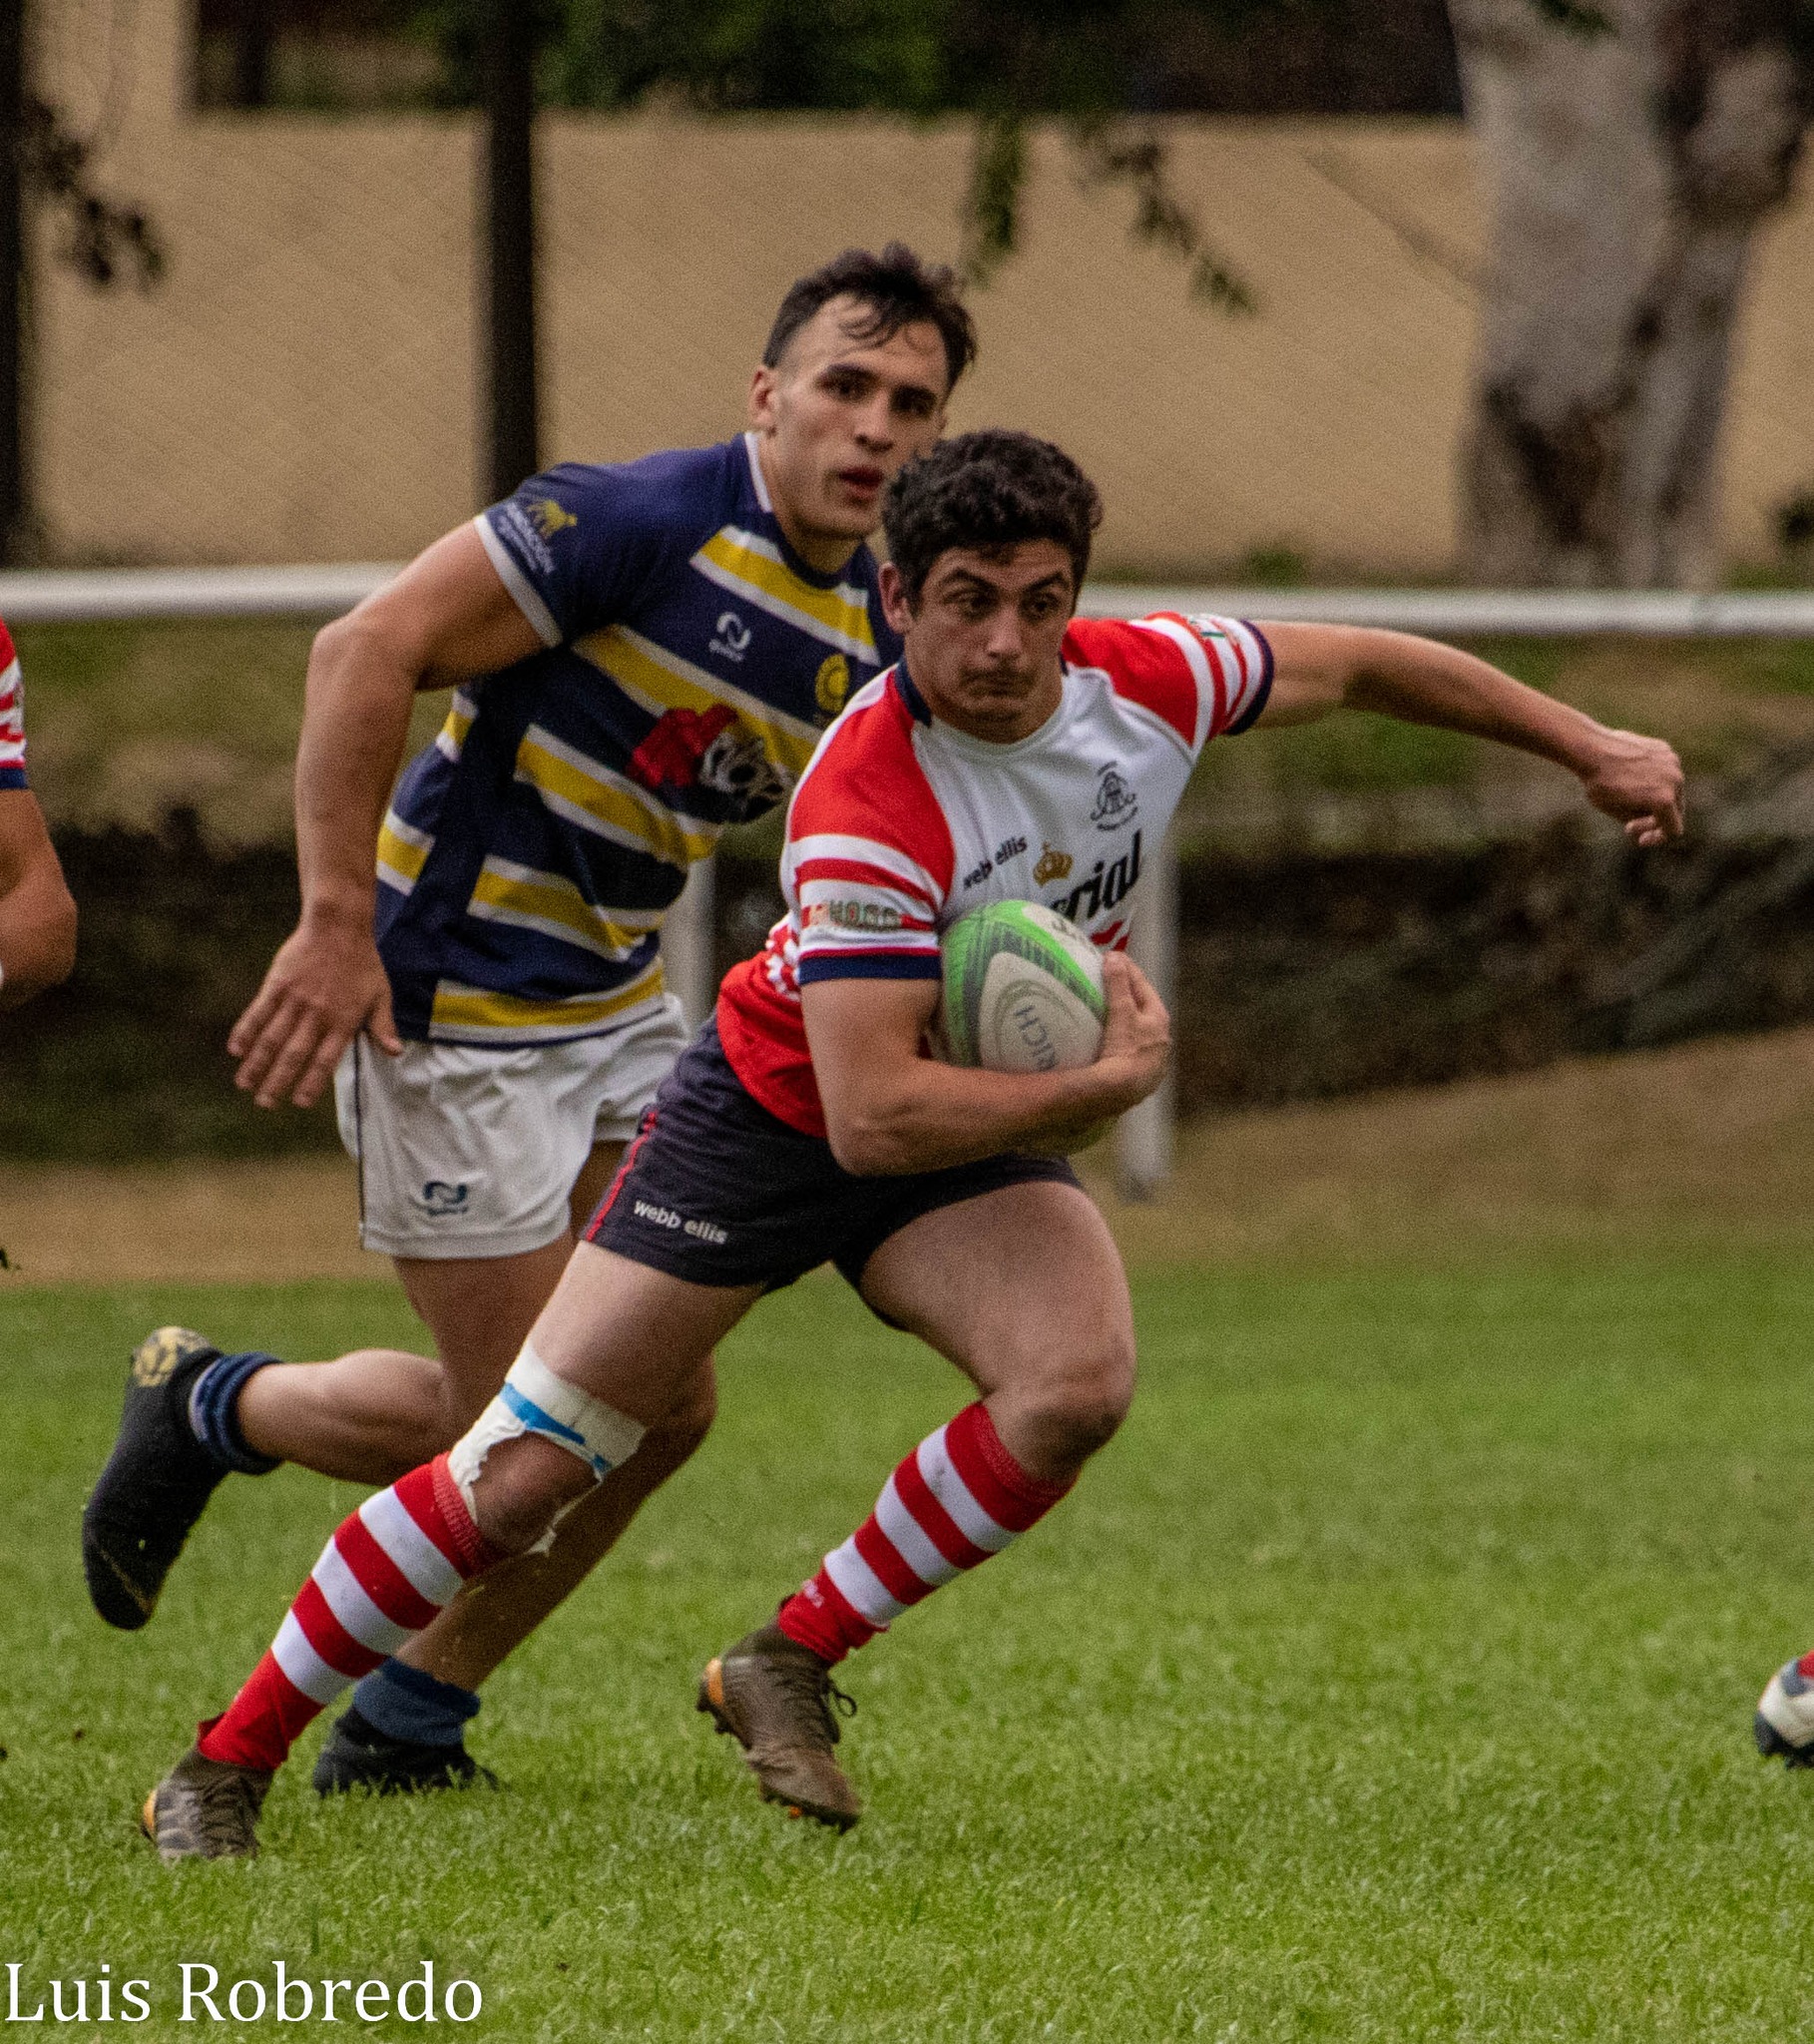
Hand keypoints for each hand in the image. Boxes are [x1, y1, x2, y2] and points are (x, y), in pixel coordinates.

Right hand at [228, 912, 399, 1108]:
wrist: (339, 927)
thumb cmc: (363, 964)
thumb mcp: (381, 995)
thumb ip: (382, 1026)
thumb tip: (395, 1052)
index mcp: (343, 1022)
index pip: (325, 1061)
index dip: (311, 1083)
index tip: (299, 1103)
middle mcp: (317, 1015)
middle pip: (293, 1056)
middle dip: (277, 1082)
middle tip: (265, 1104)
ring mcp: (295, 1000)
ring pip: (271, 1039)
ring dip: (256, 1064)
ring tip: (243, 1085)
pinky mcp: (277, 984)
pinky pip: (258, 1012)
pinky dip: (246, 1032)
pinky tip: (235, 1050)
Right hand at [1091, 952, 1171, 1112]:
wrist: (1122, 1091)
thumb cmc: (1126, 1048)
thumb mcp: (1123, 1012)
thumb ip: (1118, 985)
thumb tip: (1113, 957)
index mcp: (1160, 1020)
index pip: (1144, 987)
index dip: (1129, 971)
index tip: (1114, 958)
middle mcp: (1162, 1040)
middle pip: (1144, 1010)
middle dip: (1130, 996)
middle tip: (1110, 982)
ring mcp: (1152, 1060)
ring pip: (1139, 1033)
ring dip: (1126, 1021)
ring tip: (1107, 1014)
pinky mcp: (1141, 1078)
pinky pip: (1130, 1052)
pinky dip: (1121, 1043)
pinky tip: (1108, 1045)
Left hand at [1579, 728, 1685, 847]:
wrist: (1590, 750)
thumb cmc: (1600, 785)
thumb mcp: (1620, 813)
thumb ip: (1643, 821)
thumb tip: (1656, 821)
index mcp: (1664, 800)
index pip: (1674, 830)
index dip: (1657, 837)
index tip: (1638, 837)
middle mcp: (1675, 780)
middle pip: (1674, 810)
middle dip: (1655, 818)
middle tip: (1629, 823)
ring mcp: (1672, 762)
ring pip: (1672, 789)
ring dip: (1656, 797)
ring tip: (1630, 797)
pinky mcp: (1665, 749)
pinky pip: (1666, 771)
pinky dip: (1655, 778)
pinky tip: (1632, 776)